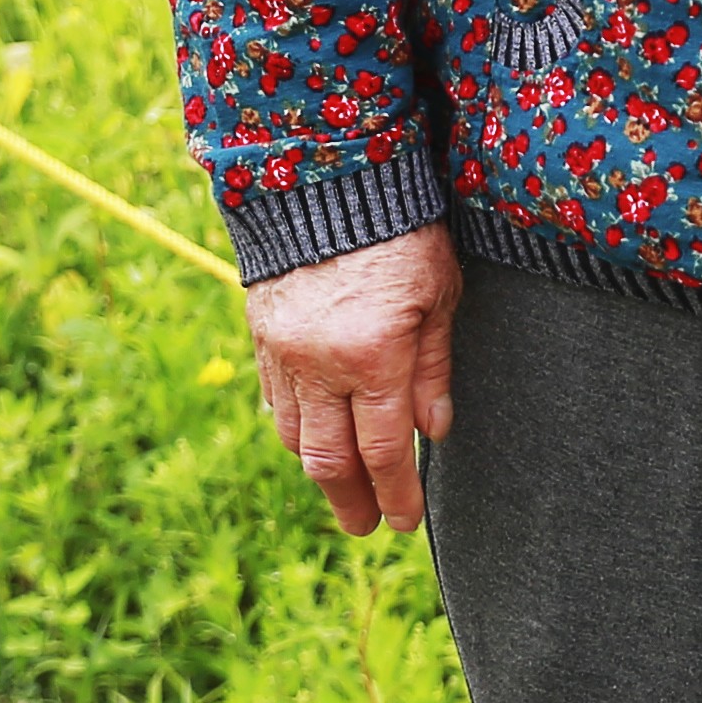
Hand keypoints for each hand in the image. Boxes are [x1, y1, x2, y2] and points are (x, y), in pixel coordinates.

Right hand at [247, 222, 462, 535]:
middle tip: (369, 527)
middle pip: (331, 460)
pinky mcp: (262, 336)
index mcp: (373, 356)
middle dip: (352, 502)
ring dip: (320, 474)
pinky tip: (312, 442)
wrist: (324, 175)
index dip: (395, 493)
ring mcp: (285, 353)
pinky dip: (295, 430)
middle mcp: (321, 365)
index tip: (405, 523)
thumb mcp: (439, 292)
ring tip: (344, 492)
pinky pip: (276, 402)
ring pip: (296, 437)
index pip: (384, 450)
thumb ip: (434, 366)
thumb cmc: (401, 228)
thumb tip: (434, 431)